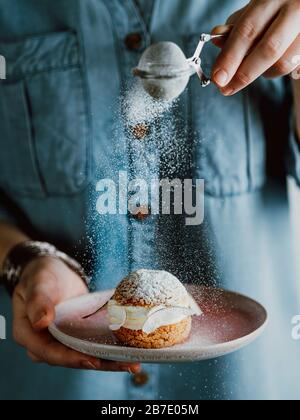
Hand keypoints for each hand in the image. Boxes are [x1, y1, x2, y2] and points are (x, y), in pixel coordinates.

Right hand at [12, 256, 140, 372]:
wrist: (51, 271)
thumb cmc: (40, 275)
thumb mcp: (38, 282)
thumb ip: (38, 300)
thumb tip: (41, 322)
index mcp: (28, 334)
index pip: (49, 353)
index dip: (71, 358)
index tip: (93, 360)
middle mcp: (44, 343)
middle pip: (71, 359)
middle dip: (99, 363)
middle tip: (126, 364)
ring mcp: (62, 341)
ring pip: (85, 355)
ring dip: (109, 360)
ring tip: (134, 361)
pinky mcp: (77, 336)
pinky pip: (92, 344)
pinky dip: (109, 348)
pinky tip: (129, 348)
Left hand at [212, 0, 299, 94]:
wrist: (298, 11)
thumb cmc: (273, 13)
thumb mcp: (252, 14)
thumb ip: (234, 29)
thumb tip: (215, 38)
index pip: (247, 29)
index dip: (230, 56)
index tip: (218, 78)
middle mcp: (295, 8)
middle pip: (269, 48)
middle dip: (244, 73)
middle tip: (226, 89)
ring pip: (284, 63)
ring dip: (263, 73)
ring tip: (255, 67)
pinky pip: (293, 68)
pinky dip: (276, 70)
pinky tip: (274, 62)